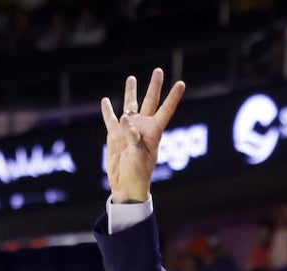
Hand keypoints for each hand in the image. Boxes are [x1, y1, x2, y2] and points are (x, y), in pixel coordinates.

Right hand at [101, 69, 185, 203]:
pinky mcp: (114, 135)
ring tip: (132, 78)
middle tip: (158, 70)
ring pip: (130, 106)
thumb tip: (124, 117)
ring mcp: (128, 130)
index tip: (181, 83)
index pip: (165, 110)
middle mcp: (142, 127)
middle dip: (154, 86)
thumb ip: (132, 137)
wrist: (125, 185)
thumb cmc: (138, 174)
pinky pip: (110, 119)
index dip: (173, 97)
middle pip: (150, 102)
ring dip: (131, 92)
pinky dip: (107, 110)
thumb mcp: (138, 156)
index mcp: (154, 132)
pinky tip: (105, 100)